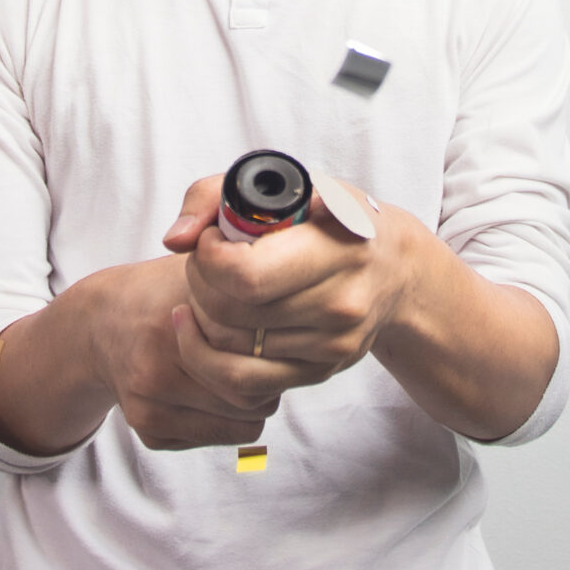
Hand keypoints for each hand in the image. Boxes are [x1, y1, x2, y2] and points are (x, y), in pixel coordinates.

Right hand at [77, 254, 280, 451]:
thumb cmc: (165, 291)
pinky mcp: (149, 430)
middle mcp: (160, 366)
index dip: (280, 344)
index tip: (281, 332)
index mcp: (177, 322)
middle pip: (256, 394)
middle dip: (270, 376)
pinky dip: (231, 417)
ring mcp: (151, 403)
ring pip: (246, 422)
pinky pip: (222, 436)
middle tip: (264, 354)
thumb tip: (306, 313)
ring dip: (255, 400)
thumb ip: (247, 290)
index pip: (262, 353)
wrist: (100, 323)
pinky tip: (215, 389)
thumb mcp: (205, 271)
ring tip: (241, 368)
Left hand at [180, 177, 417, 380]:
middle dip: (198, 286)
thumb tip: (176, 240)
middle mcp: (341, 303)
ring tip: (205, 292)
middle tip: (201, 263)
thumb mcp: (285, 184)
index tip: (211, 239)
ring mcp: (333, 346)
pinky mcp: (320, 374)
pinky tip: (202, 331)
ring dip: (200, 321)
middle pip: (231, 315)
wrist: (393, 268)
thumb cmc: (327, 217)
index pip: (246, 276)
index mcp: (338, 247)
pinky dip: (208, 361)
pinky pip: (243, 385)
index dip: (209, 257)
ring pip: (229, 352)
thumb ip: (216, 195)